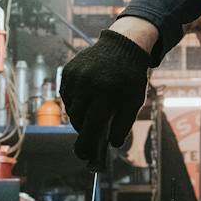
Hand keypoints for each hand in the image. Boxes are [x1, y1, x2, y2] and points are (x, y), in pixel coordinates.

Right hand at [60, 29, 149, 161]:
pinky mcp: (68, 71)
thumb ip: (123, 124)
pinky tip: (87, 97)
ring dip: (80, 115)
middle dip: (85, 129)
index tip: (83, 155)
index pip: (90, 127)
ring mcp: (75, 77)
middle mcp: (87, 85)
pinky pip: (66, 96)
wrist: (122, 45)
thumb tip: (112, 144)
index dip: (86, 145)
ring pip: (71, 109)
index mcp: (105, 94)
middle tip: (93, 132)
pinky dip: (75, 101)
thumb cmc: (131, 77)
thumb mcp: (134, 101)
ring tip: (93, 110)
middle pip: (78, 120)